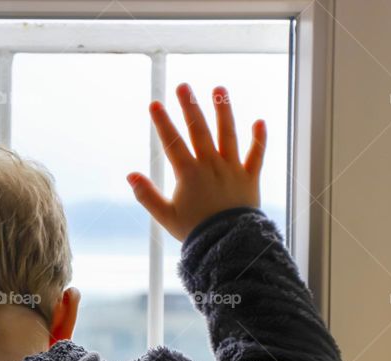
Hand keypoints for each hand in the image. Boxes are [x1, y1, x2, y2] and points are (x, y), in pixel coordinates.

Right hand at [127, 83, 266, 241]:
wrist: (229, 244)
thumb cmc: (196, 232)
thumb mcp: (165, 217)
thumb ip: (147, 195)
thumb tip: (130, 175)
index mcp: (188, 174)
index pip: (172, 142)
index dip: (162, 122)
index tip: (155, 104)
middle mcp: (211, 165)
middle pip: (199, 130)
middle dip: (189, 107)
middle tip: (183, 86)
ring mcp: (232, 169)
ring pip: (228, 134)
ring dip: (223, 110)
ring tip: (219, 89)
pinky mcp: (249, 178)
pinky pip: (256, 155)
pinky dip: (259, 139)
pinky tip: (260, 121)